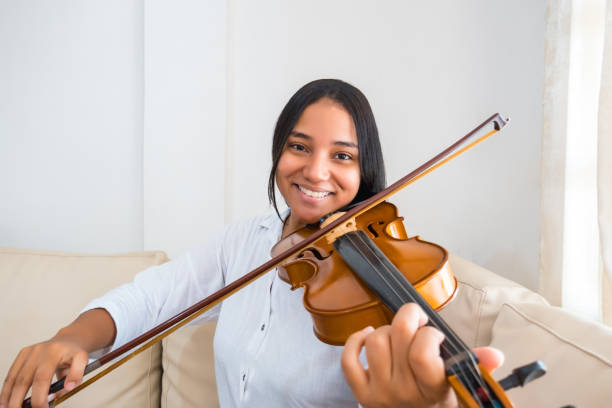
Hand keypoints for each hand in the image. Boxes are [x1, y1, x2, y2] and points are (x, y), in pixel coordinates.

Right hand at [0, 338, 87, 407]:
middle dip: (19, 399)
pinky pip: (12, 373)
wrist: (68, 340)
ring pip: (14, 377)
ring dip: (9, 395)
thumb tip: (68, 387)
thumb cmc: (73, 354)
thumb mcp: (82, 361)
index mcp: (55, 353)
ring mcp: (29, 352)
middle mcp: (40, 351)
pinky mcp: (23, 353)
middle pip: (24, 379)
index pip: (42, 379)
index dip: (39, 397)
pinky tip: (5, 399)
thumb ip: (76, 375)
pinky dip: (7, 388)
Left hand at [341, 303, 503, 407]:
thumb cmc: (437, 401)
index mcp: (433, 389)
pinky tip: (368, 334)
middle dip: (409, 317)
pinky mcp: (361, 392)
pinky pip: (348, 360)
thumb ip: (474, 366)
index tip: (434, 333)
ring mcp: (380, 392)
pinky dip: (356, 341)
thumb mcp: (460, 386)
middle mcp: (403, 391)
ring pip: (375, 342)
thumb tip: (496, 355)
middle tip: (417, 321)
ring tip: (398, 336)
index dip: (428, 334)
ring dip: (387, 330)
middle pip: (398, 336)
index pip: (422, 354)